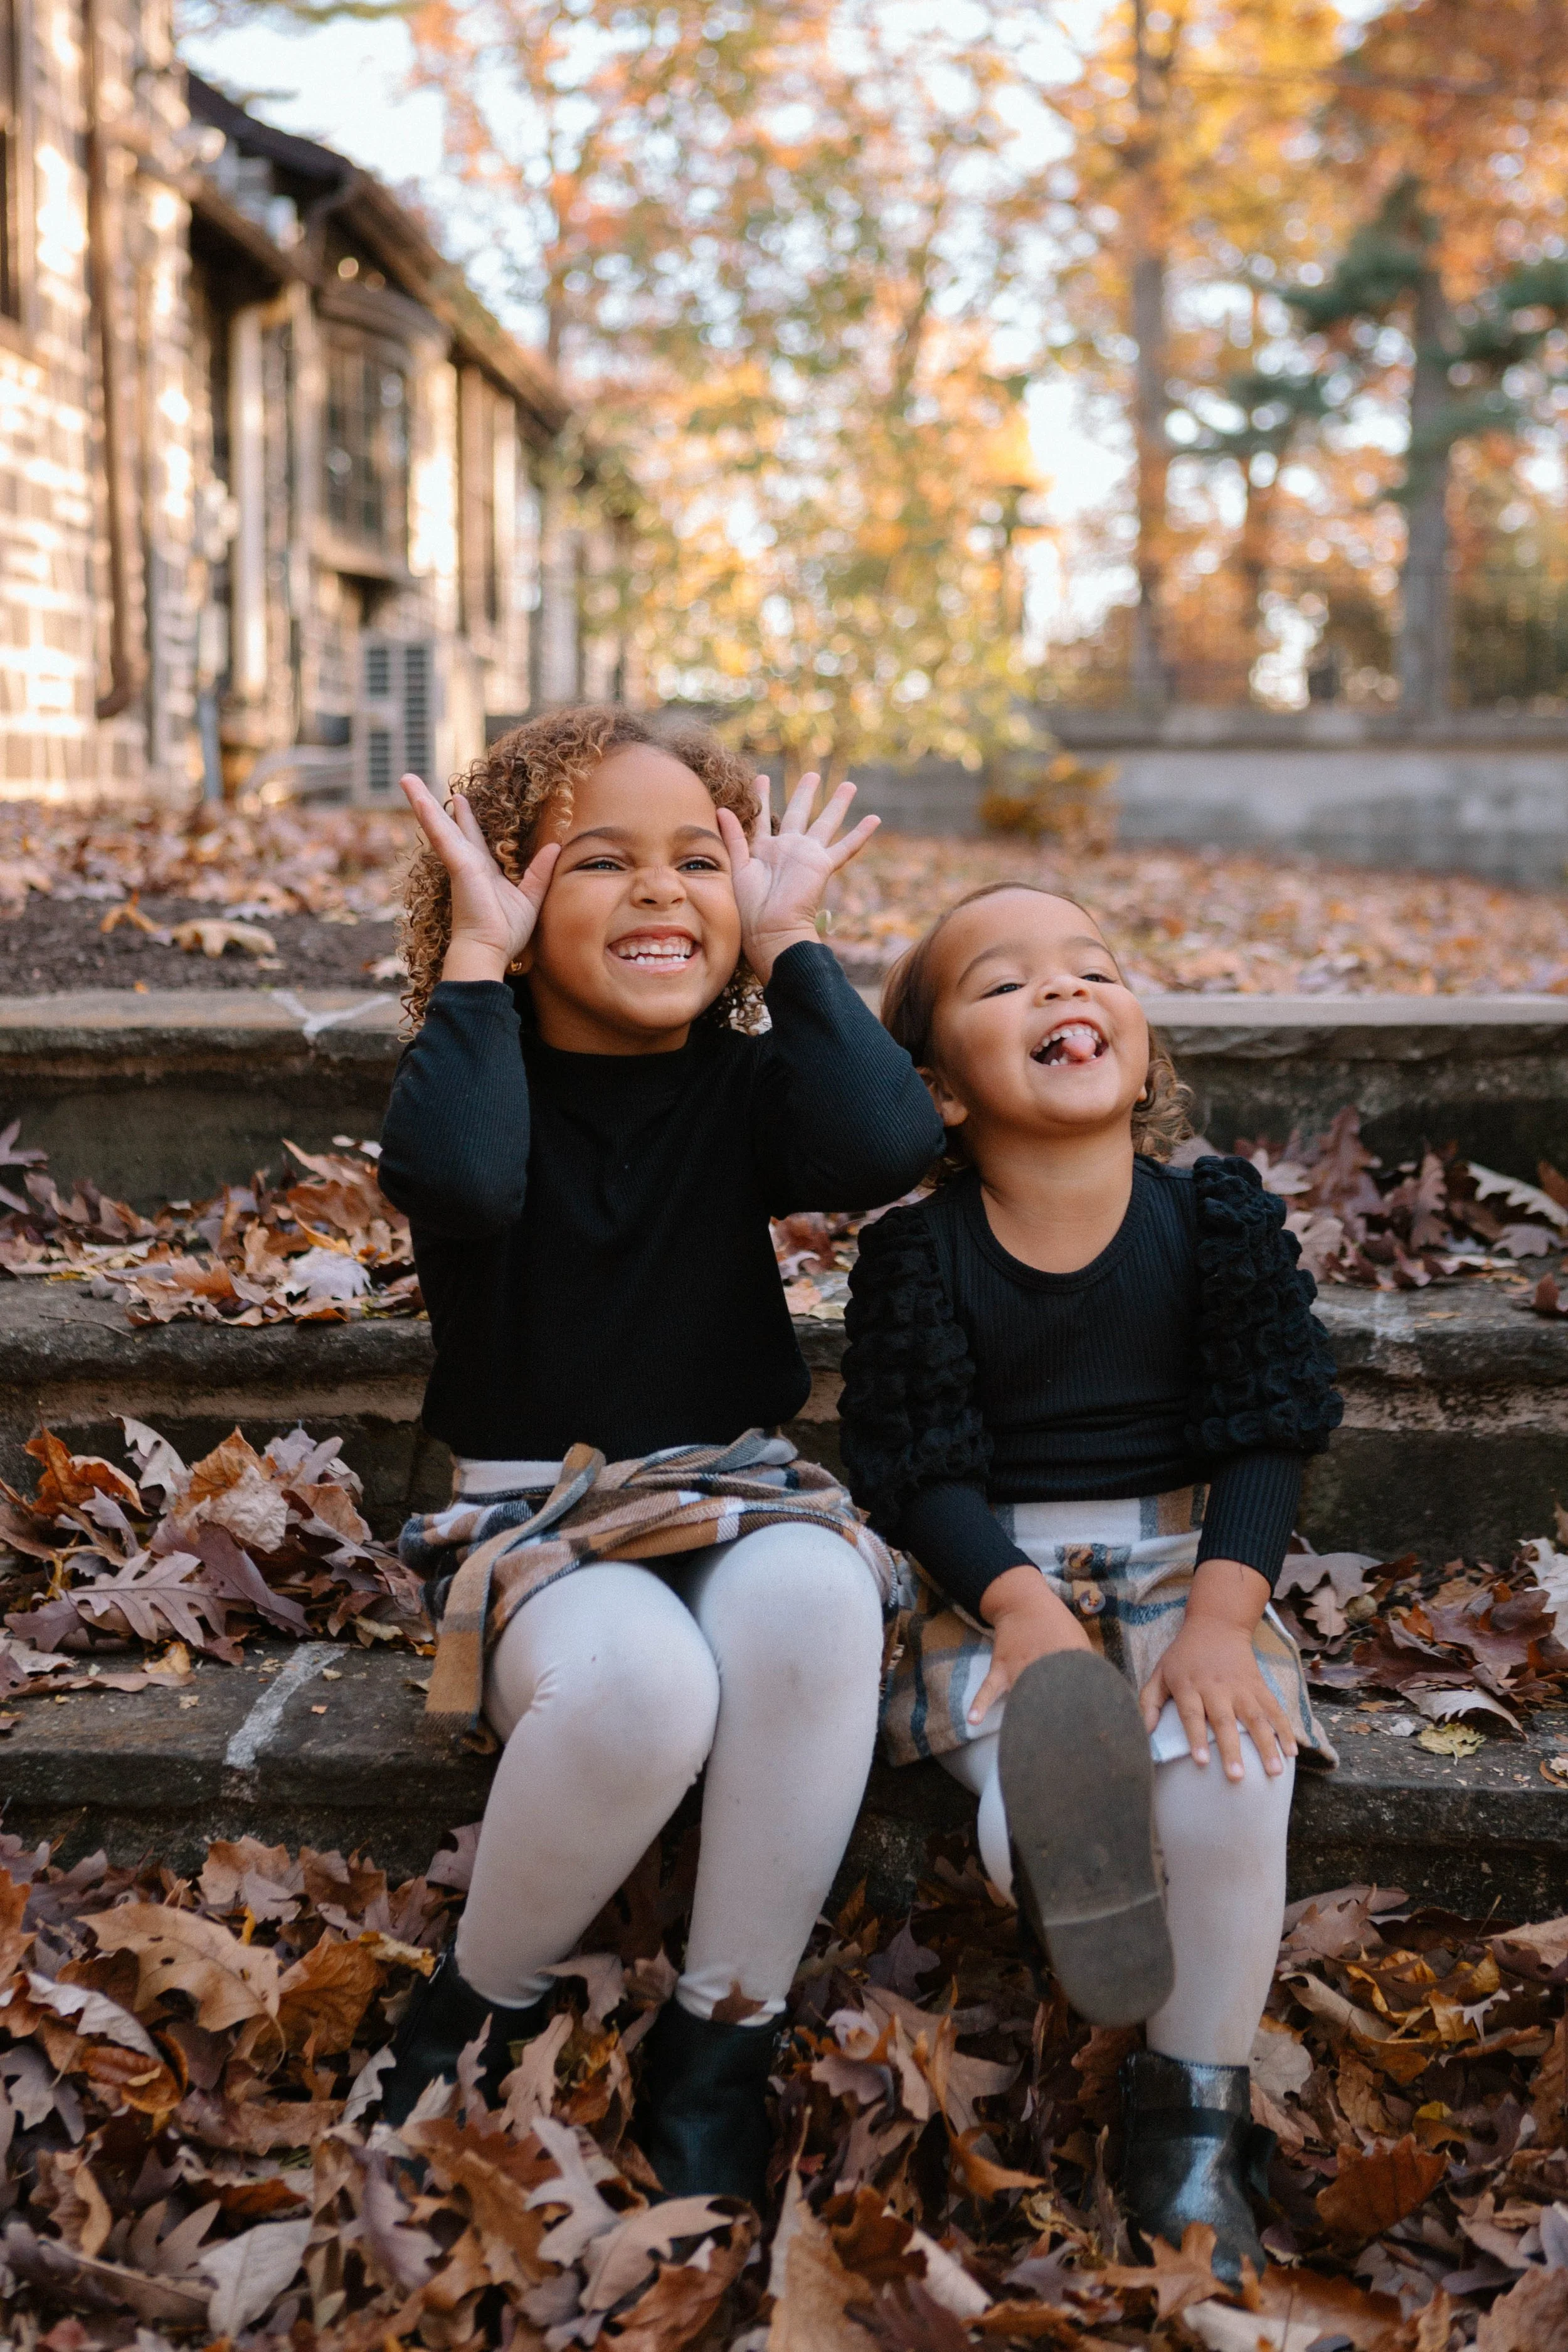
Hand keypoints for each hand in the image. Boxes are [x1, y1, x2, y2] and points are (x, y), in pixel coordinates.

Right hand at [400, 771, 560, 984]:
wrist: (489, 951)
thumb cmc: (506, 933)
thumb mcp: (530, 898)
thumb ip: (540, 872)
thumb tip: (554, 847)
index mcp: (482, 870)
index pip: (471, 837)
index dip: (465, 818)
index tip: (460, 800)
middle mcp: (467, 863)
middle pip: (448, 826)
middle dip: (433, 804)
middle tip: (415, 783)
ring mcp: (460, 863)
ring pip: (439, 826)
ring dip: (422, 801)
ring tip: (406, 779)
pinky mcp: (459, 867)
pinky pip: (443, 837)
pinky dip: (431, 818)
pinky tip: (420, 800)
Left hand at [715, 771, 879, 983]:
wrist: (769, 930)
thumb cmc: (748, 907)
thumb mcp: (737, 865)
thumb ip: (732, 836)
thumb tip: (721, 808)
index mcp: (764, 849)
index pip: (764, 817)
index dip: (762, 796)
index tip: (762, 776)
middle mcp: (788, 849)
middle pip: (798, 813)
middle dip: (805, 793)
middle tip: (813, 774)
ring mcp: (807, 855)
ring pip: (825, 823)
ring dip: (837, 804)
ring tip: (849, 785)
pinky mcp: (822, 865)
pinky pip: (846, 847)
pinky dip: (860, 834)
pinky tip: (874, 819)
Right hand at [967, 1564, 1090, 1725]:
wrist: (1023, 1602)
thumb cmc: (1056, 1623)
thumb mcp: (1079, 1640)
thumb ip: (1089, 1666)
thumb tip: (1103, 1691)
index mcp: (1065, 1659)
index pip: (1075, 1689)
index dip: (1080, 1710)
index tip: (1084, 1728)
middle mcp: (1040, 1665)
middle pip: (1047, 1698)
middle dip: (1052, 1719)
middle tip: (1057, 1741)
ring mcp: (1017, 1668)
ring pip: (1020, 1696)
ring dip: (1023, 1715)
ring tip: (1026, 1738)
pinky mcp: (999, 1668)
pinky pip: (987, 1689)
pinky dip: (979, 1703)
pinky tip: (973, 1719)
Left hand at [1139, 1558, 1296, 1779]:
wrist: (1216, 1625)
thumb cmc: (1183, 1657)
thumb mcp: (1160, 1673)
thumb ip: (1148, 1703)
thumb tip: (1141, 1733)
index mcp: (1189, 1686)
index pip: (1192, 1714)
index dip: (1196, 1738)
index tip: (1201, 1761)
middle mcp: (1216, 1687)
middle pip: (1224, 1721)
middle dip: (1231, 1749)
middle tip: (1237, 1777)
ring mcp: (1241, 1687)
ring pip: (1255, 1718)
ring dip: (1267, 1745)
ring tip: (1274, 1771)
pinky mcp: (1259, 1686)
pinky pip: (1274, 1709)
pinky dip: (1285, 1730)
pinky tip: (1293, 1751)